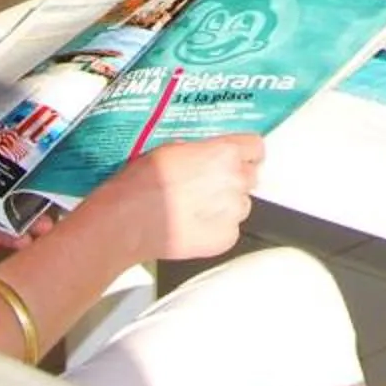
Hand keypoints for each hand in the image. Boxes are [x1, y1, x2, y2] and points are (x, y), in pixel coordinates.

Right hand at [94, 133, 264, 262]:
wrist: (128, 221)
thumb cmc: (143, 184)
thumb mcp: (172, 148)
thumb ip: (201, 151)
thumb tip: (207, 154)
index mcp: (225, 153)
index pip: (256, 148)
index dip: (245, 153)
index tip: (238, 158)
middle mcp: (236, 181)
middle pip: (250, 176)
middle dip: (234, 179)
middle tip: (209, 185)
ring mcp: (233, 212)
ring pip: (242, 204)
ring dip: (227, 205)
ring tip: (197, 207)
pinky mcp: (226, 238)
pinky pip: (231, 229)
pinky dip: (217, 227)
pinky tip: (194, 224)